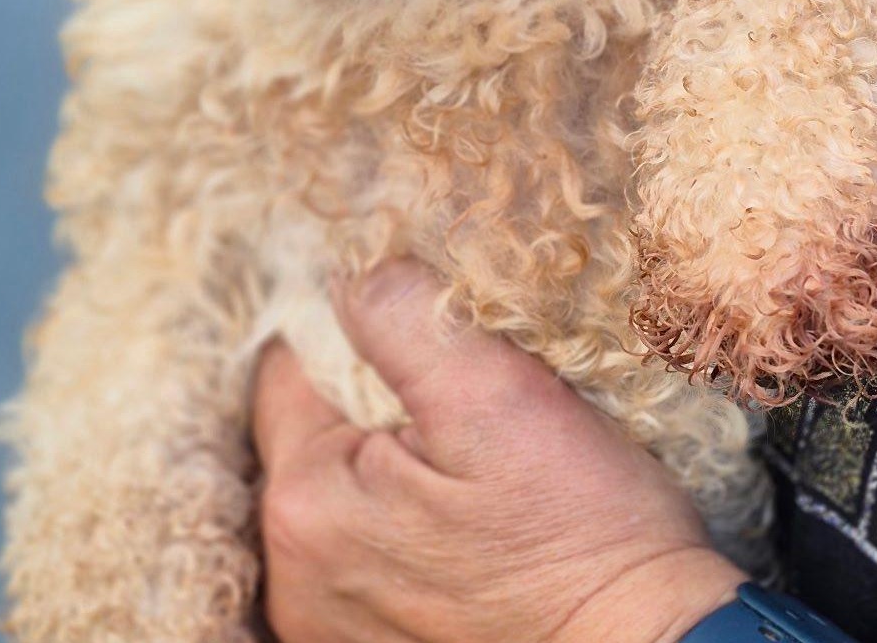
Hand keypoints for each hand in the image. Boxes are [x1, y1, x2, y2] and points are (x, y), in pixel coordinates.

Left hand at [252, 261, 741, 642]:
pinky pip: (368, 541)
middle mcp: (294, 575)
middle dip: (377, 395)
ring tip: (477, 464)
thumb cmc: (584, 535)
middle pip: (313, 426)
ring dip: (394, 455)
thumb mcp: (497, 398)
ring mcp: (328, 621)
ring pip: (342, 482)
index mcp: (306, 503)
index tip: (437, 339)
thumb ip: (404, 319)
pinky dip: (409, 514)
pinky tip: (472, 516)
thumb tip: (351, 268)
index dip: (362, 331)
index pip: (292, 364)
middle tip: (469, 401)